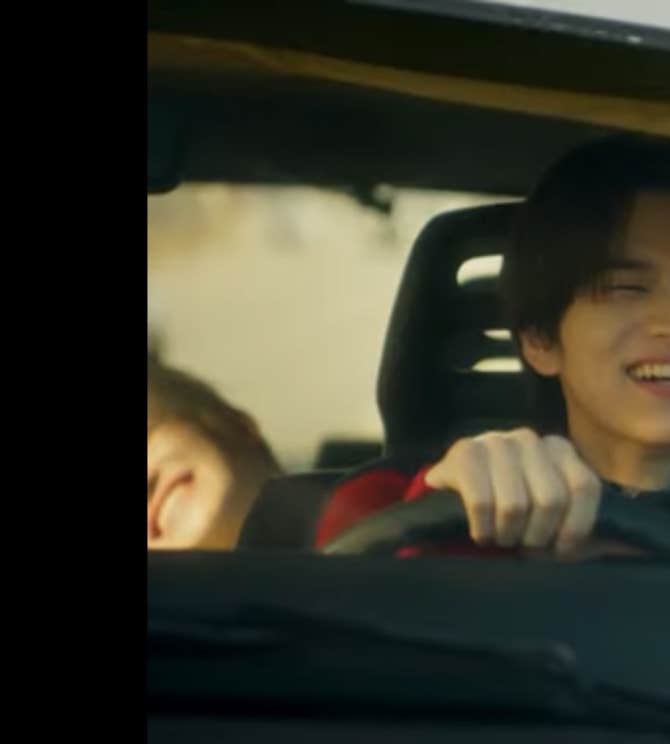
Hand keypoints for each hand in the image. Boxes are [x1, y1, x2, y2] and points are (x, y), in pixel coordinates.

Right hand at [424, 428, 600, 552]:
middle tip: (522, 543)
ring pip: (516, 503)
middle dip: (536, 534)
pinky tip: (480, 532)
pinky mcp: (464, 452)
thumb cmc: (507, 508)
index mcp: (557, 448)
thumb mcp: (547, 508)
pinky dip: (483, 528)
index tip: (559, 549)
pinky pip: (483, 502)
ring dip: (507, 534)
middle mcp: (528, 437)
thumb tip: (613, 545)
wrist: (451, 492)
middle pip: (551, 498)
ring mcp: (495, 441)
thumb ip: (576, 518)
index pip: (584, 486)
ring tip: (500, 538)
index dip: (575, 528)